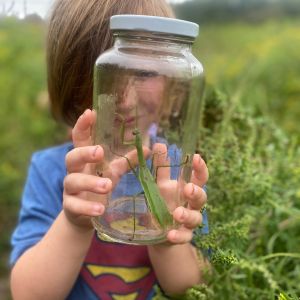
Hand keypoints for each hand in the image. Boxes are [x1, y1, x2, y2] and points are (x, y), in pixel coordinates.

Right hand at [63, 109, 150, 228]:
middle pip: (72, 157)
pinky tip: (100, 210)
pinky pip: (74, 206)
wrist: (85, 214)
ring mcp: (70, 189)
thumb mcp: (114, 172)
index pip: (80, 139)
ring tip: (107, 185)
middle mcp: (75, 171)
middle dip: (84, 153)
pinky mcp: (70, 207)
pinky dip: (87, 208)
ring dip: (90, 182)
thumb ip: (127, 161)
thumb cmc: (99, 184)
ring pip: (73, 181)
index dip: (82, 126)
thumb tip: (148, 148)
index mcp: (85, 159)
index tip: (89, 113)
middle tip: (99, 152)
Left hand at [152, 143, 207, 243]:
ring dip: (188, 214)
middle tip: (188, 188)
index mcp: (187, 189)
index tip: (196, 157)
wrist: (158, 230)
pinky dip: (178, 236)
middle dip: (197, 192)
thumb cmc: (163, 202)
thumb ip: (161, 167)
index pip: (200, 177)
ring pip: (196, 218)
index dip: (201, 168)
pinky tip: (170, 234)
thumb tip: (159, 144)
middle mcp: (191, 204)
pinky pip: (184, 237)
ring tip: (177, 212)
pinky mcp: (182, 236)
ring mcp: (188, 222)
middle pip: (202, 197)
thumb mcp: (160, 184)